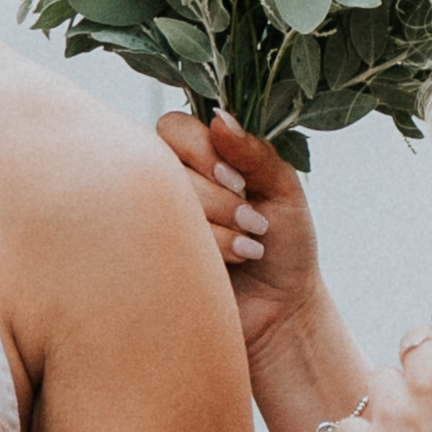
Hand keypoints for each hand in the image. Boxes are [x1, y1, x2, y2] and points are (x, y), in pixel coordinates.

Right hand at [158, 113, 326, 353]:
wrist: (280, 313)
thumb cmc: (284, 247)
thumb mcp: (283, 191)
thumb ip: (255, 153)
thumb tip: (219, 118)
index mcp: (198, 159)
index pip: (173, 128)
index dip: (203, 152)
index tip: (240, 182)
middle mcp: (168, 185)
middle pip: (164, 165)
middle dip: (216, 197)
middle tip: (253, 222)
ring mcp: (154, 222)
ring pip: (161, 204)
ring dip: (216, 227)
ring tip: (248, 250)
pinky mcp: (147, 259)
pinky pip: (158, 241)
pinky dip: (205, 251)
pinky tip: (231, 266)